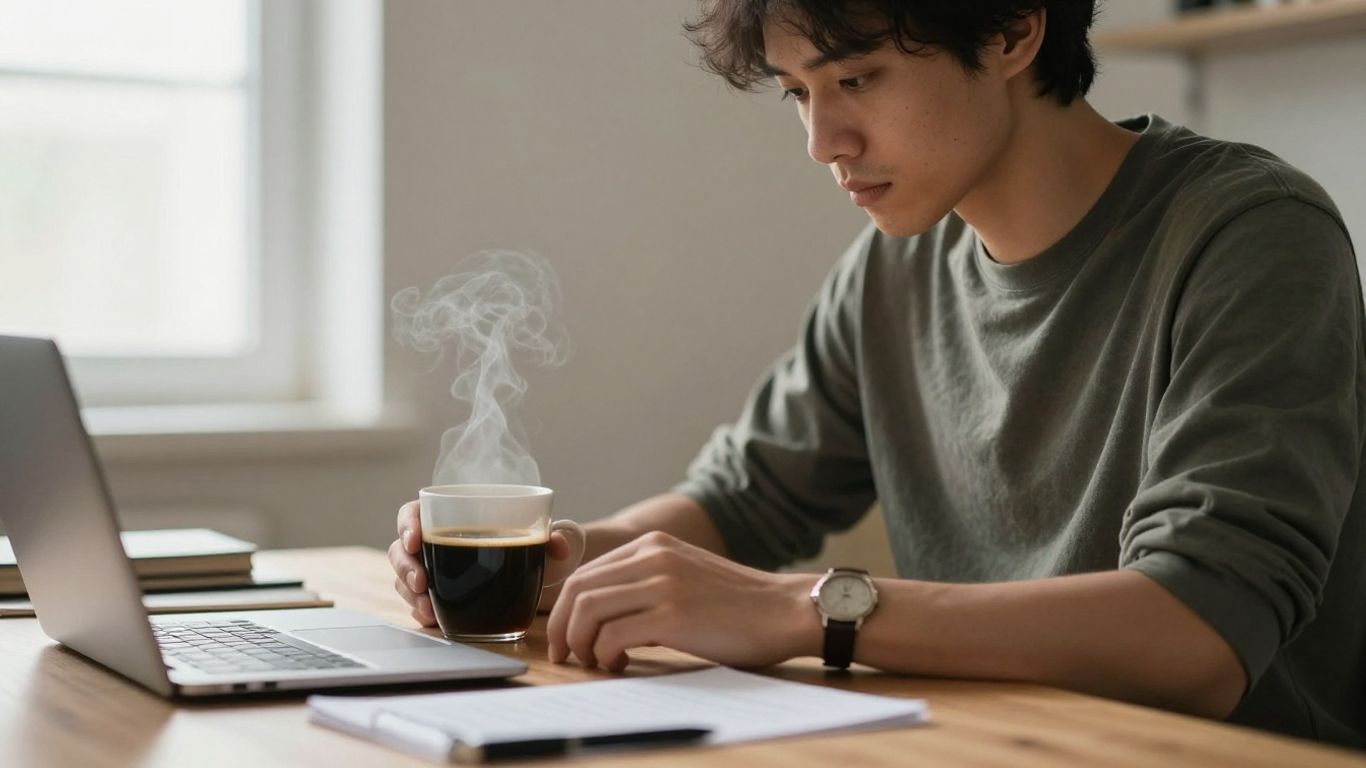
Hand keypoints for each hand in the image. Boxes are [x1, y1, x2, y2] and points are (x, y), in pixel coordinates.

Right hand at [389, 500, 578, 626]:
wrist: (539, 575)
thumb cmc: (534, 545)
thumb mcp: (544, 538)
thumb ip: (555, 537)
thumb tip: (560, 544)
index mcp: (451, 517)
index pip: (414, 513)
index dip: (407, 524)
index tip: (415, 539)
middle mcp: (435, 544)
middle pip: (402, 550)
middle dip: (405, 566)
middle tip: (421, 582)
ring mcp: (434, 573)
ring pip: (404, 580)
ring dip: (411, 595)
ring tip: (428, 608)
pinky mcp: (439, 598)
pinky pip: (419, 605)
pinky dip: (422, 612)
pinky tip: (433, 619)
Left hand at [546, 531, 818, 672]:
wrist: (785, 610)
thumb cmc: (739, 605)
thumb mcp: (685, 576)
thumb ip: (647, 584)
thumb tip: (604, 619)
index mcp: (653, 544)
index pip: (586, 572)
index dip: (563, 608)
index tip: (563, 636)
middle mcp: (654, 556)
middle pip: (578, 589)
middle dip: (560, 627)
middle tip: (563, 655)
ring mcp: (663, 583)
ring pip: (588, 611)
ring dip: (579, 643)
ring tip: (592, 662)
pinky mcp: (673, 615)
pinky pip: (613, 636)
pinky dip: (605, 655)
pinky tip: (619, 664)